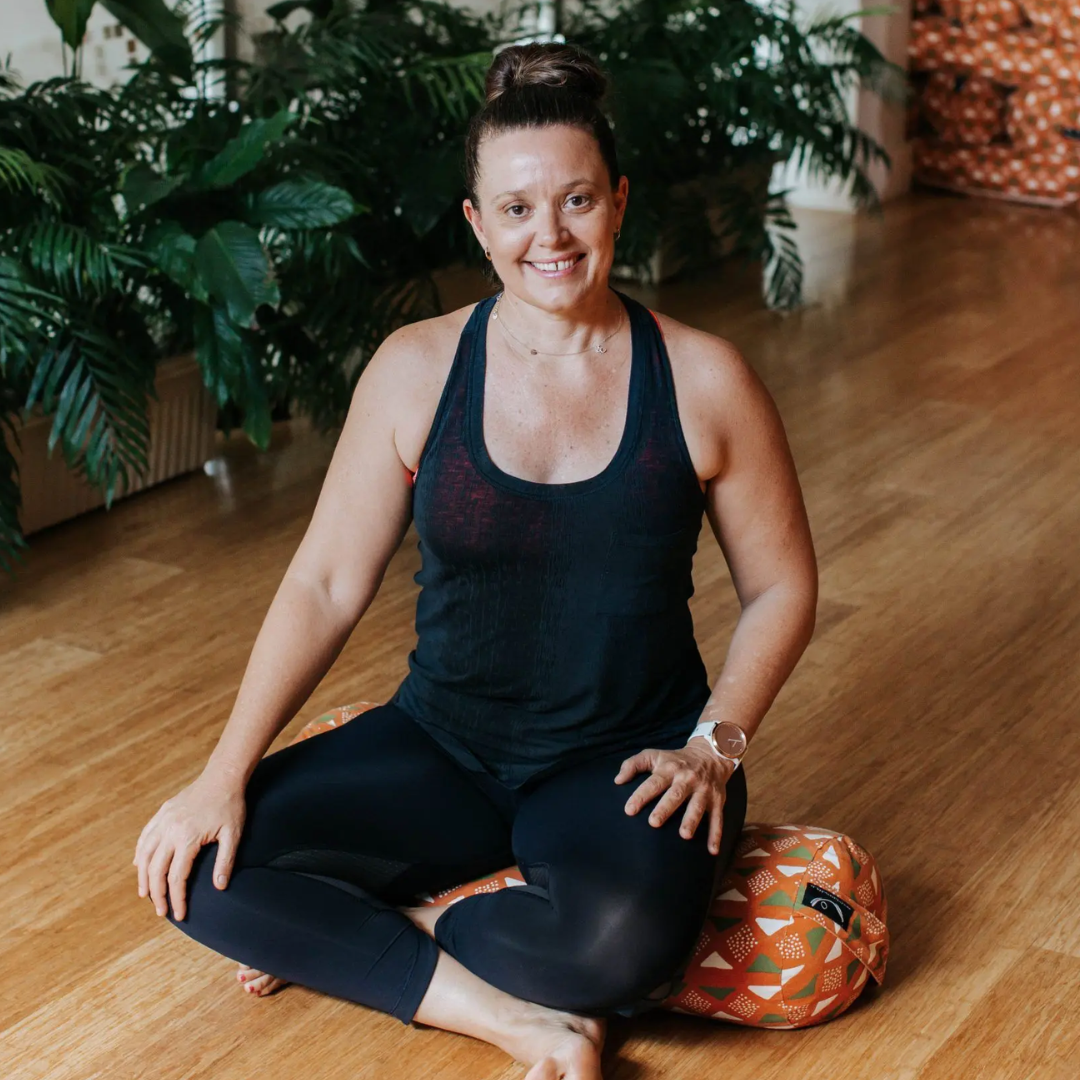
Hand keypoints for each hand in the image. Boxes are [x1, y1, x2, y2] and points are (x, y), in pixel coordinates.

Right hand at [132, 774, 246, 920]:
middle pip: (155, 870)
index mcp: (188, 837)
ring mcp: (163, 820)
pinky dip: (140, 854)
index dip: (177, 898)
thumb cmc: (231, 806)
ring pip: (145, 854)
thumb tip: (219, 888)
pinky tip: (139, 866)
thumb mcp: (234, 834)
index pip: (177, 877)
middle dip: (157, 894)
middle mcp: (170, 830)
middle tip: (161, 912)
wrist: (223, 776)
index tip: (179, 914)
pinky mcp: (162, 813)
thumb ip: (225, 862)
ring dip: (143, 877)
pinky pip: (145, 837)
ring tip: (146, 894)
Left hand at [614, 740, 733, 854]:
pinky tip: (712, 851)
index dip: (641, 795)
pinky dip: (716, 835)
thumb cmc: (675, 760)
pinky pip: (718, 819)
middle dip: (665, 808)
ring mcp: (703, 790)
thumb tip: (617, 780)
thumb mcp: (653, 755)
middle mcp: (687, 779)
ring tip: (684, 835)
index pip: (653, 783)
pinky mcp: (717, 800)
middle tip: (654, 822)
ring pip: (697, 806)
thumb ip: (633, 765)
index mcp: (669, 769)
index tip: (629, 810)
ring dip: (691, 820)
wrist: (710, 754)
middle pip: (675, 794)